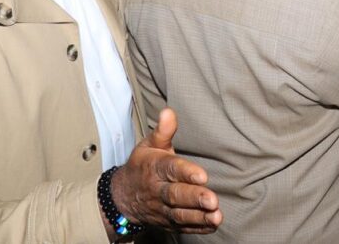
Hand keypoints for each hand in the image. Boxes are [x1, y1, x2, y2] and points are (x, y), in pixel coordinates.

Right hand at [109, 108, 221, 234]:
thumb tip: (169, 112)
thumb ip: (163, 131)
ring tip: (216, 215)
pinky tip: (212, 224)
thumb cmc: (142, 166)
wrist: (122, 196)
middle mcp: (158, 190)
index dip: (186, 172)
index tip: (202, 175)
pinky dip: (197, 227)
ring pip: (179, 214)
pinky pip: (182, 226)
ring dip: (198, 216)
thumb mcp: (149, 145)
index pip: (171, 169)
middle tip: (212, 200)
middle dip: (194, 198)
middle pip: (176, 195)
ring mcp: (162, 209)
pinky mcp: (167, 222)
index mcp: (155, 168)